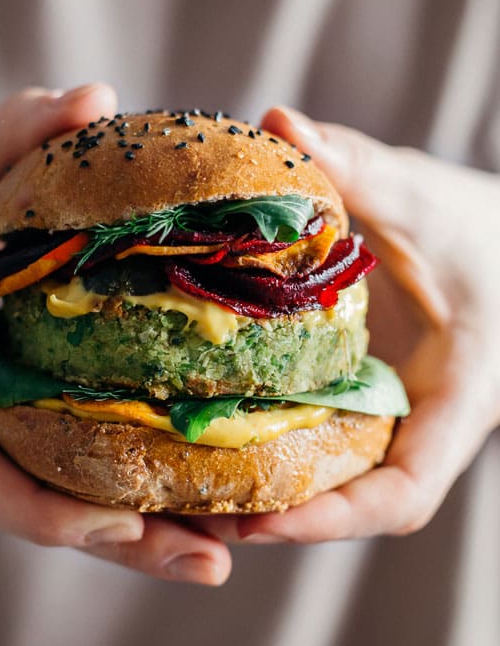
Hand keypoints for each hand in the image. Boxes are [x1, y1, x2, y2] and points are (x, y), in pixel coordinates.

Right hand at [0, 84, 230, 584]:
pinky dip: (94, 511)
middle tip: (211, 561)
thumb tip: (98, 96)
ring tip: (210, 550)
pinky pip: (30, 496)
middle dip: (112, 545)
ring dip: (115, 540)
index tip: (133, 518)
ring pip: (28, 515)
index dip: (46, 509)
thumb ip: (15, 130)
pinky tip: (170, 515)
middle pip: (15, 513)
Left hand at [224, 107, 498, 542]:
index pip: (402, 495)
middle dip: (276, 518)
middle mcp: (422, 422)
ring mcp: (394, 412)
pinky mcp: (368, 392)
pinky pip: (320, 434)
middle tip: (187, 515)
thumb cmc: (486, 228)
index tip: (256, 522)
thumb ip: (362, 168)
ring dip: (261, 490)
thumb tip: (277, 122)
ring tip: (176, 486)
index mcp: (458, 400)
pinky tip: (204, 425)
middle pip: (350, 504)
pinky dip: (268, 442)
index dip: (332, 521)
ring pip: (331, 476)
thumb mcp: (427, 199)